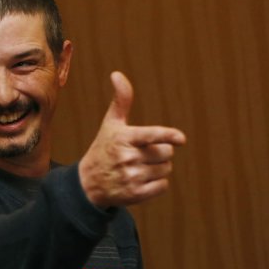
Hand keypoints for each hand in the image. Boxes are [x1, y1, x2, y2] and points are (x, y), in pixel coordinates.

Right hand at [79, 72, 185, 207]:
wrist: (87, 183)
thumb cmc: (104, 148)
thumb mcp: (110, 125)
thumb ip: (121, 101)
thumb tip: (117, 74)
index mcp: (123, 138)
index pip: (152, 136)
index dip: (168, 136)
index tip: (180, 139)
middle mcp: (126, 157)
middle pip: (166, 153)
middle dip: (160, 153)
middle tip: (143, 155)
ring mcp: (131, 177)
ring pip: (166, 169)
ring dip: (158, 168)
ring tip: (139, 168)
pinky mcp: (135, 194)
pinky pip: (163, 186)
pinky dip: (158, 184)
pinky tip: (142, 181)